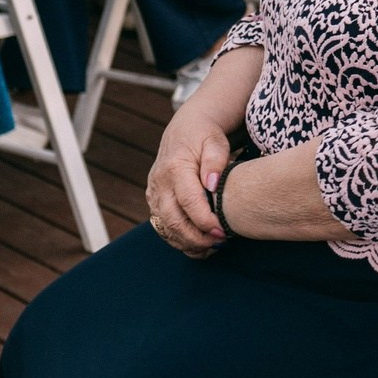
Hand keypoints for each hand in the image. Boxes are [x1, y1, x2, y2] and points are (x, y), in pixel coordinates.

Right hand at [146, 103, 229, 253]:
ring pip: (165, 227)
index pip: (188, 201)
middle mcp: (160, 183)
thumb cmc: (205, 135)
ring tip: (212, 247)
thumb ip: (216, 160)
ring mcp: (154, 193)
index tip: (223, 231)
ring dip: (187, 242)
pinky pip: (163, 226)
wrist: (185, 129)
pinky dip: (179, 240)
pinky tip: (199, 246)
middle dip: (196, 237)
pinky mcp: (154, 201)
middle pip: (173, 220)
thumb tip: (212, 183)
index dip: (205, 220)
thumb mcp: (215, 141)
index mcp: (175, 168)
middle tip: (220, 243)